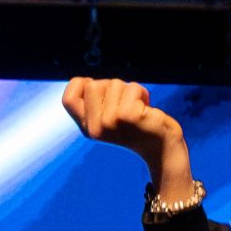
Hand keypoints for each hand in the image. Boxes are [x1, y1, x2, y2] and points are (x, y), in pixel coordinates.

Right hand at [62, 76, 188, 178]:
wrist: (161, 149)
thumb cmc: (137, 127)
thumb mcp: (110, 117)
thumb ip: (96, 102)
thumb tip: (86, 81)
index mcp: (87, 128)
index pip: (68, 99)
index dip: (80, 85)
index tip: (99, 91)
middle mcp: (95, 128)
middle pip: (93, 84)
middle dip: (112, 87)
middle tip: (126, 105)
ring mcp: (110, 122)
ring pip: (114, 84)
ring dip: (130, 91)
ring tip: (137, 108)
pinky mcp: (128, 116)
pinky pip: (133, 88)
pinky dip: (143, 94)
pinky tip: (147, 111)